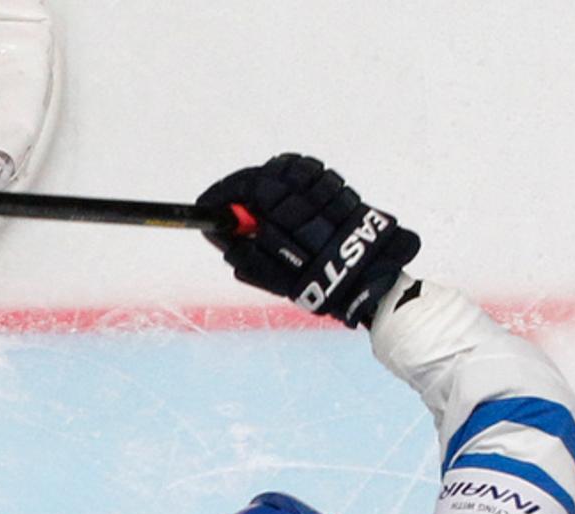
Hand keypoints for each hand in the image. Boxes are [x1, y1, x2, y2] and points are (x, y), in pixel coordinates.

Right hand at [199, 153, 419, 326]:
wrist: (368, 281)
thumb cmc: (316, 283)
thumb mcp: (270, 275)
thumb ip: (240, 250)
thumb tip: (215, 230)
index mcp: (287, 217)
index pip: (248, 188)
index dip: (224, 192)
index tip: (207, 202)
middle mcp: (307, 196)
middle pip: (266, 174)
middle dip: (243, 184)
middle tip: (230, 201)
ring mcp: (327, 189)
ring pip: (289, 168)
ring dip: (267, 177)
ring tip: (257, 197)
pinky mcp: (342, 188)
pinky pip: (312, 171)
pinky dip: (293, 176)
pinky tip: (287, 190)